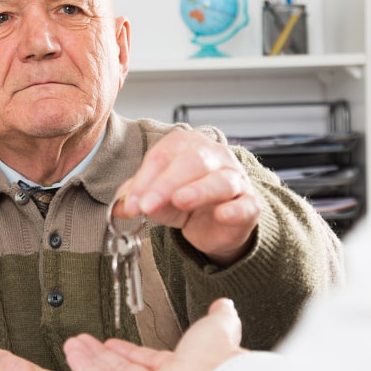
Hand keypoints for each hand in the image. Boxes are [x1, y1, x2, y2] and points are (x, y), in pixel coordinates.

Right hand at [63, 298, 245, 370]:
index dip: (127, 351)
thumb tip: (223, 305)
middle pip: (121, 368)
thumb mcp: (217, 326)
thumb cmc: (216, 357)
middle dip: (101, 354)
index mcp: (178, 368)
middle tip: (84, 342)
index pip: (145, 360)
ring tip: (73, 343)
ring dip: (88, 357)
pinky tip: (73, 352)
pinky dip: (84, 366)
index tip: (112, 343)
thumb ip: (218, 316)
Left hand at [115, 128, 258, 264]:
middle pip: (191, 162)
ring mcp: (235, 179)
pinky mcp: (249, 205)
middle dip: (165, 184)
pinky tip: (223, 214)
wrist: (215, 225)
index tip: (131, 203)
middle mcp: (214, 157)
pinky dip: (235, 209)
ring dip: (198, 190)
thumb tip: (120, 206)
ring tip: (180, 201)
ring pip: (220, 180)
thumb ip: (137, 197)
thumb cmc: (185, 202)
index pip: (163, 156)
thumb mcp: (156, 197)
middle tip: (147, 205)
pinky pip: (246, 205)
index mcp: (186, 146)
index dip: (145, 180)